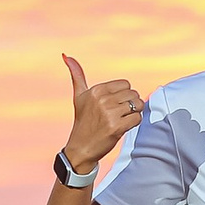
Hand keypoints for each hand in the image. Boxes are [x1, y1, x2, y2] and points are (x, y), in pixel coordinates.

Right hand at [60, 53, 141, 175]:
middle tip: (117, 115)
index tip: (113, 105)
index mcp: (96, 90)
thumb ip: (77, 75)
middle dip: (130, 105)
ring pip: (138, 105)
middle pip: (133, 94)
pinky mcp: (116, 127)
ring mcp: (109, 113)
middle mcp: (102, 99)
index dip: (123, 96)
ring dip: (133, 114)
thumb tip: (66, 56)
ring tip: (120, 120)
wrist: (80, 149)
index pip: (126, 84)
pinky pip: (138, 118)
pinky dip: (134, 123)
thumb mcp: (79, 97)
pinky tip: (122, 127)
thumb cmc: (82, 122)